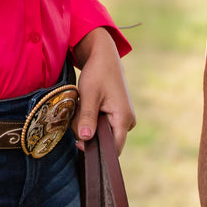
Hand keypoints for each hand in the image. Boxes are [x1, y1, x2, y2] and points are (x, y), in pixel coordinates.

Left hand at [70, 27, 136, 153]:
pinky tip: (87, 106)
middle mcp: (127, 121)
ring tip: (83, 106)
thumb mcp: (89, 94)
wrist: (104, 56)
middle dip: (88, 132)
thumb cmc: (98, 72)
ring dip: (88, 123)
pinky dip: (91, 118)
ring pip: (101, 132)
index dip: (96, 150)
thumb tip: (86, 139)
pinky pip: (102, 124)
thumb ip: (87, 117)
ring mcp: (123, 117)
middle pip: (105, 141)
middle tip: (78, 115)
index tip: (78, 143)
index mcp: (124, 118)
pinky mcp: (117, 114)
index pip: (113, 149)